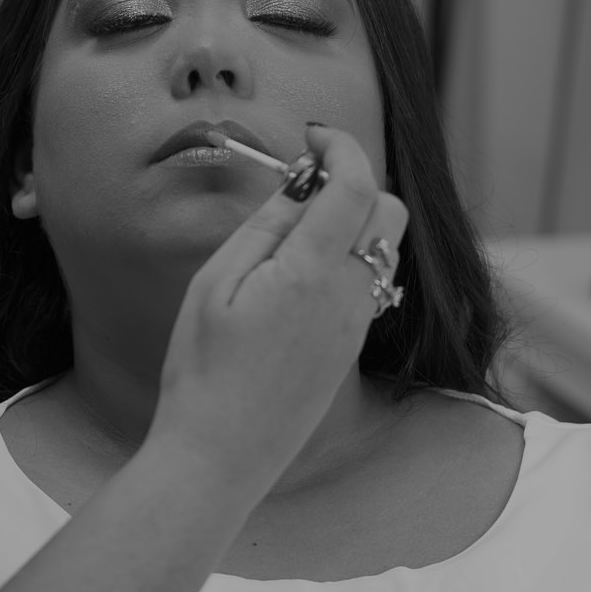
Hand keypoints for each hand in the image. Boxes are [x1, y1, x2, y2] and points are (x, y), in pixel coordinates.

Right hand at [149, 126, 409, 498]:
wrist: (221, 455)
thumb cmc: (203, 370)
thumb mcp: (216, 284)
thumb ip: (265, 226)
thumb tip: (299, 184)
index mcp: (311, 273)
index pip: (356, 186)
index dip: (342, 147)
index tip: (312, 136)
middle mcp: (349, 296)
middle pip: (387, 211)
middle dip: (354, 181)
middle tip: (300, 181)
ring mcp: (356, 325)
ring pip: (383, 247)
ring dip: (353, 219)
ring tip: (294, 225)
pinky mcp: (351, 348)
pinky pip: (369, 282)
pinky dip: (348, 256)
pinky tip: (301, 268)